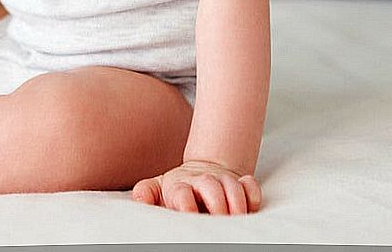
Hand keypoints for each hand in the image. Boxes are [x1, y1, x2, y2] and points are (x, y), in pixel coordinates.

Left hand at [131, 160, 261, 214]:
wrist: (199, 172)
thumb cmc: (176, 189)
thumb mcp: (157, 189)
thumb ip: (146, 192)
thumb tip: (140, 199)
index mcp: (179, 185)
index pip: (181, 192)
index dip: (185, 203)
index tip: (188, 215)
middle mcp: (202, 182)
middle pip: (210, 186)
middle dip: (217, 202)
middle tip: (219, 219)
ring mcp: (222, 181)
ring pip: (233, 186)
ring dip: (237, 202)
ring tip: (237, 218)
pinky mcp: (239, 182)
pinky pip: (250, 185)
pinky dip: (252, 194)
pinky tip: (250, 207)